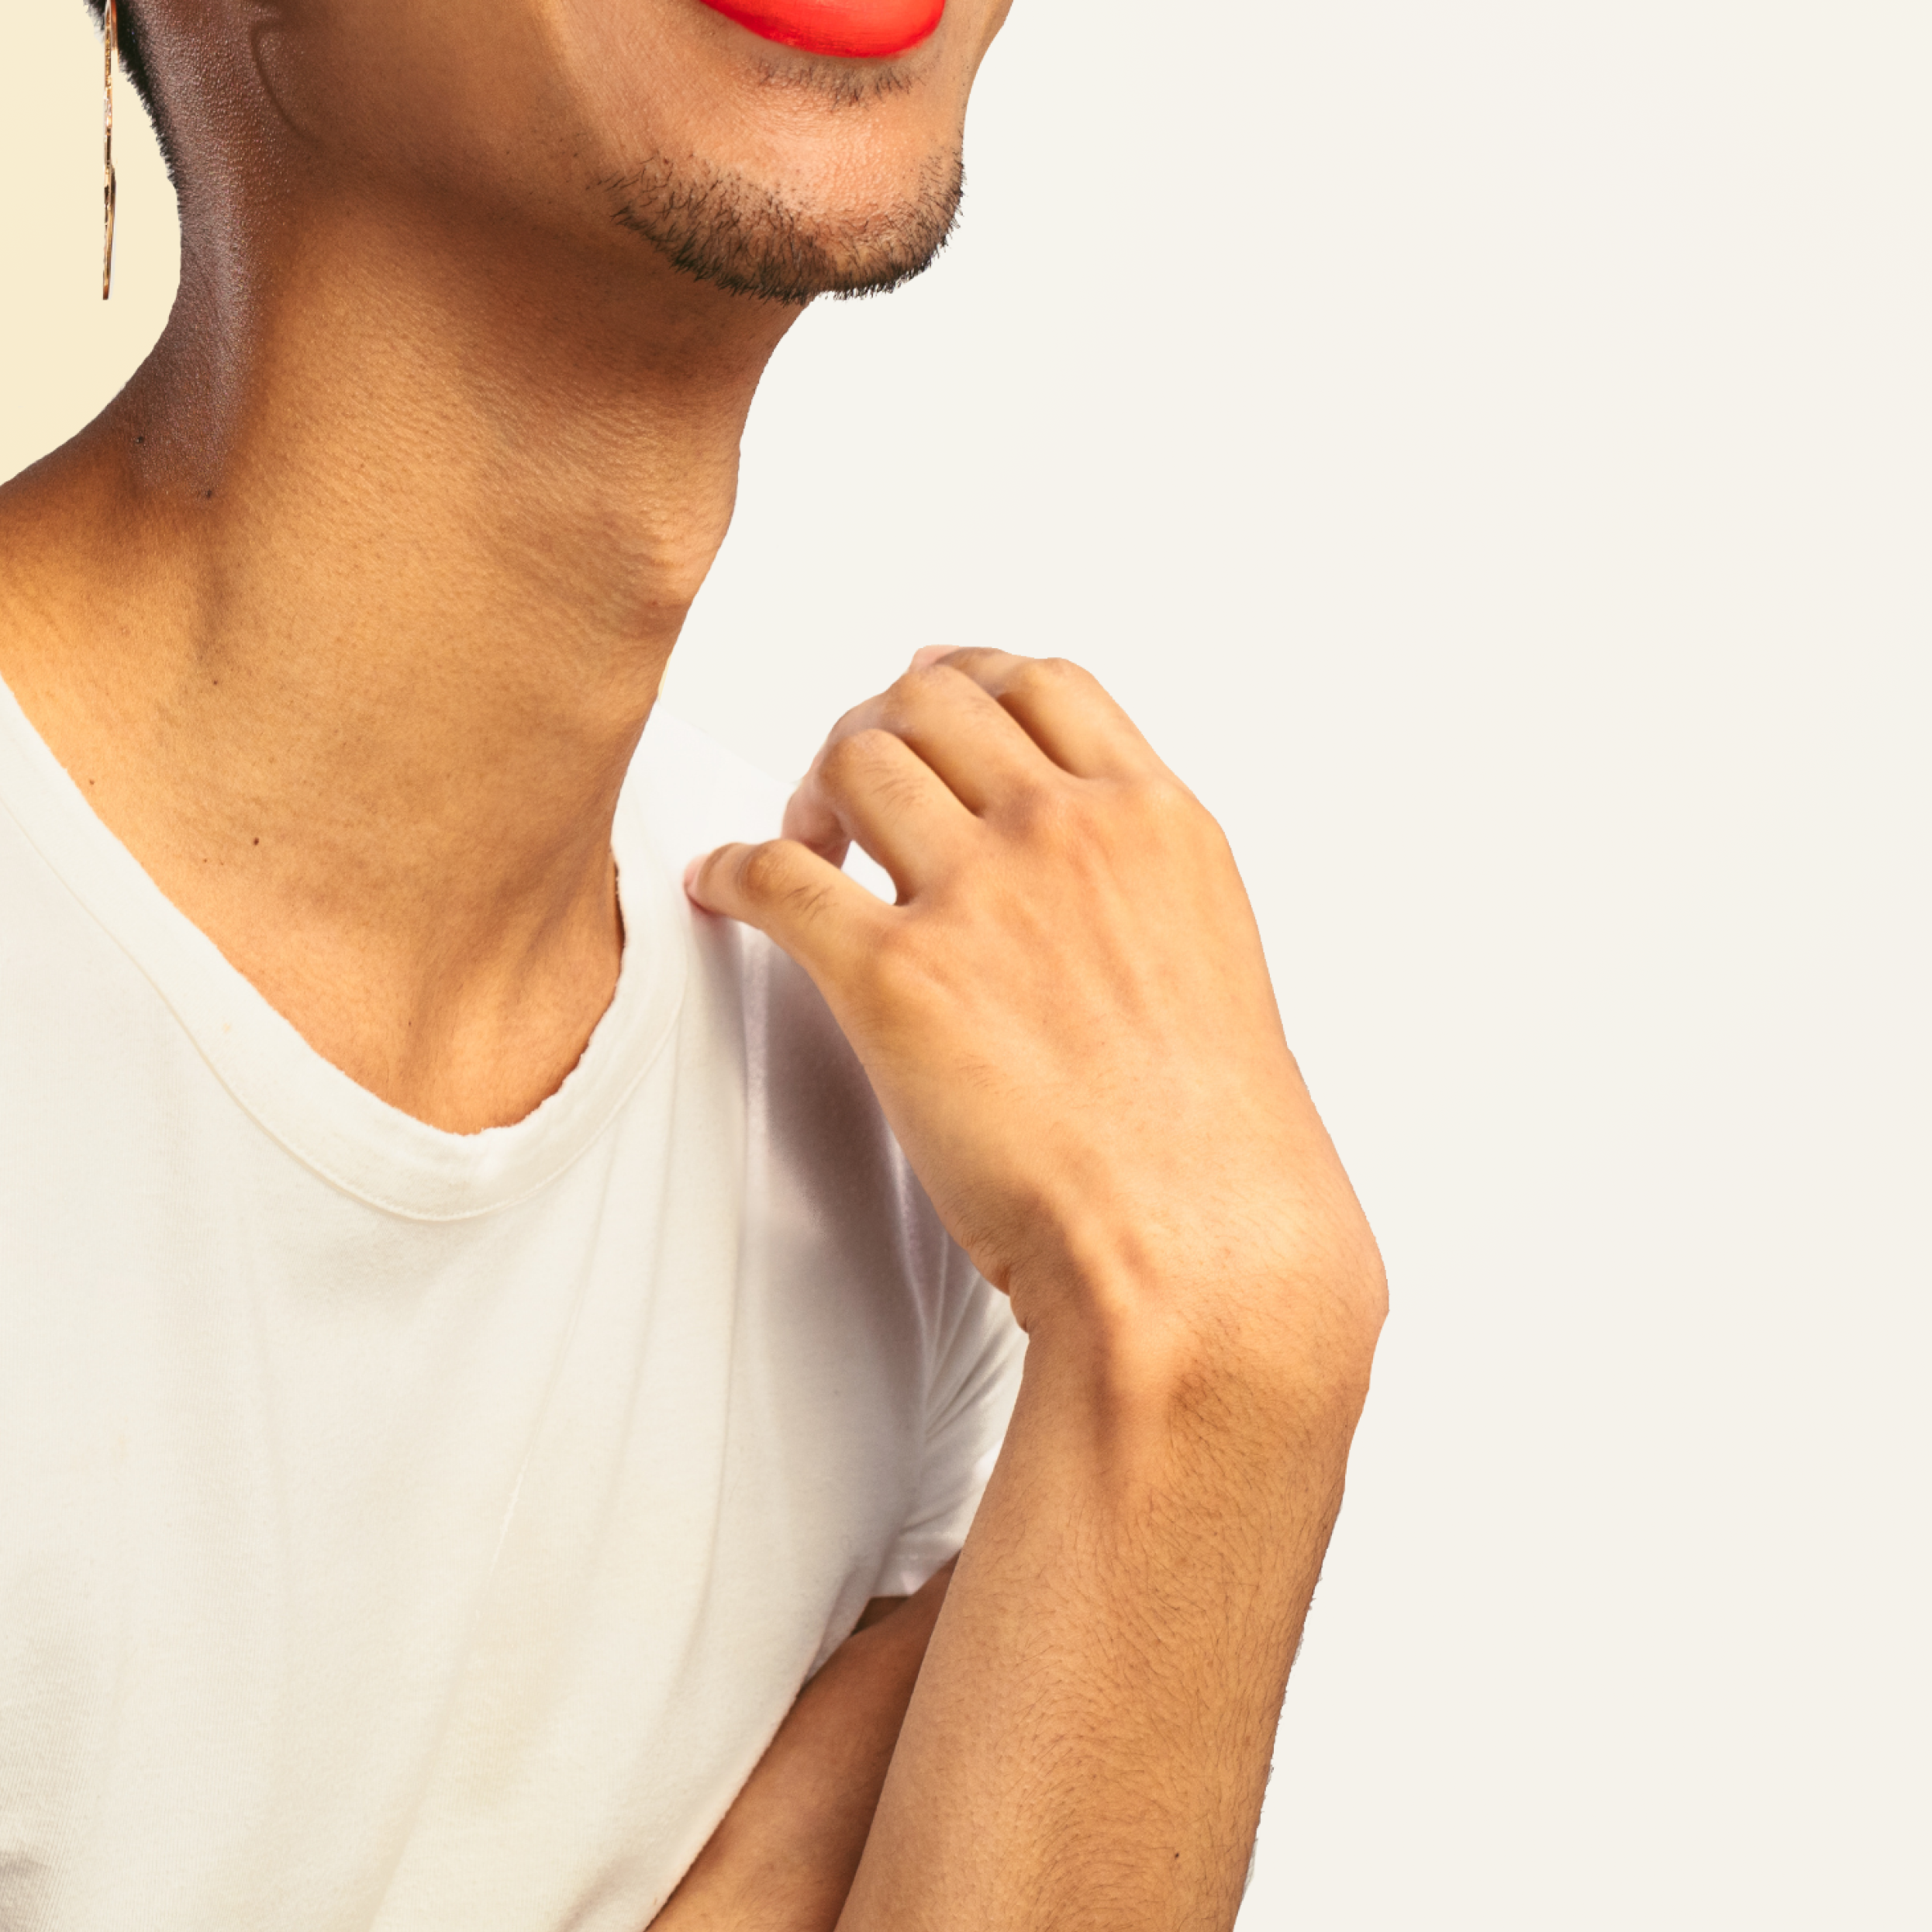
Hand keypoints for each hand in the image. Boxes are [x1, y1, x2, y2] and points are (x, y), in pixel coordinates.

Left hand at [689, 651, 1380, 1393]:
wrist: (1199, 1251)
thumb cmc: (1208, 1144)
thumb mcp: (1207, 956)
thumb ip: (1135, 878)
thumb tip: (1067, 840)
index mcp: (1153, 822)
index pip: (1039, 682)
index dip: (962, 679)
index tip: (924, 698)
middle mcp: (1066, 833)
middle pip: (929, 702)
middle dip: (875, 729)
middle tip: (850, 792)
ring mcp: (980, 897)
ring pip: (852, 762)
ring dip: (811, 791)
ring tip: (808, 845)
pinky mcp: (894, 978)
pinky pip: (775, 875)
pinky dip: (733, 870)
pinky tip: (723, 886)